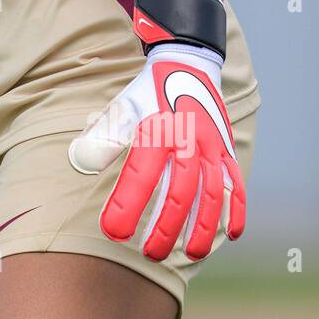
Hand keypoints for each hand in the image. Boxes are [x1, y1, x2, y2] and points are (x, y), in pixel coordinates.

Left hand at [67, 41, 245, 261]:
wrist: (187, 63)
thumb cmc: (146, 94)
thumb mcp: (120, 108)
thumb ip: (101, 136)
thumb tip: (80, 160)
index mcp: (157, 130)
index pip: (141, 175)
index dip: (127, 206)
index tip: (114, 232)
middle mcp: (188, 140)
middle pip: (180, 193)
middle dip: (166, 227)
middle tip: (151, 254)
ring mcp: (212, 146)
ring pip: (212, 194)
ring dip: (204, 228)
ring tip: (192, 255)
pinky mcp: (227, 150)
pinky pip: (237, 183)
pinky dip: (237, 209)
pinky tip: (233, 235)